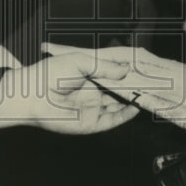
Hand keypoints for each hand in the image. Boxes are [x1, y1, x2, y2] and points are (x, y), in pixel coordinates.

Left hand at [0, 48, 138, 134]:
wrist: (32, 96)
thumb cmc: (51, 73)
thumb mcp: (80, 61)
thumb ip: (104, 66)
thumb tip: (125, 70)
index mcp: (89, 75)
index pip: (113, 74)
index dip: (127, 72)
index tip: (144, 68)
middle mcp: (93, 92)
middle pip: (119, 91)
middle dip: (134, 87)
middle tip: (152, 82)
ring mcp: (93, 108)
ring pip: (119, 105)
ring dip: (133, 101)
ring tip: (150, 93)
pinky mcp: (92, 123)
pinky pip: (113, 120)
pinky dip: (126, 114)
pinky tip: (136, 106)